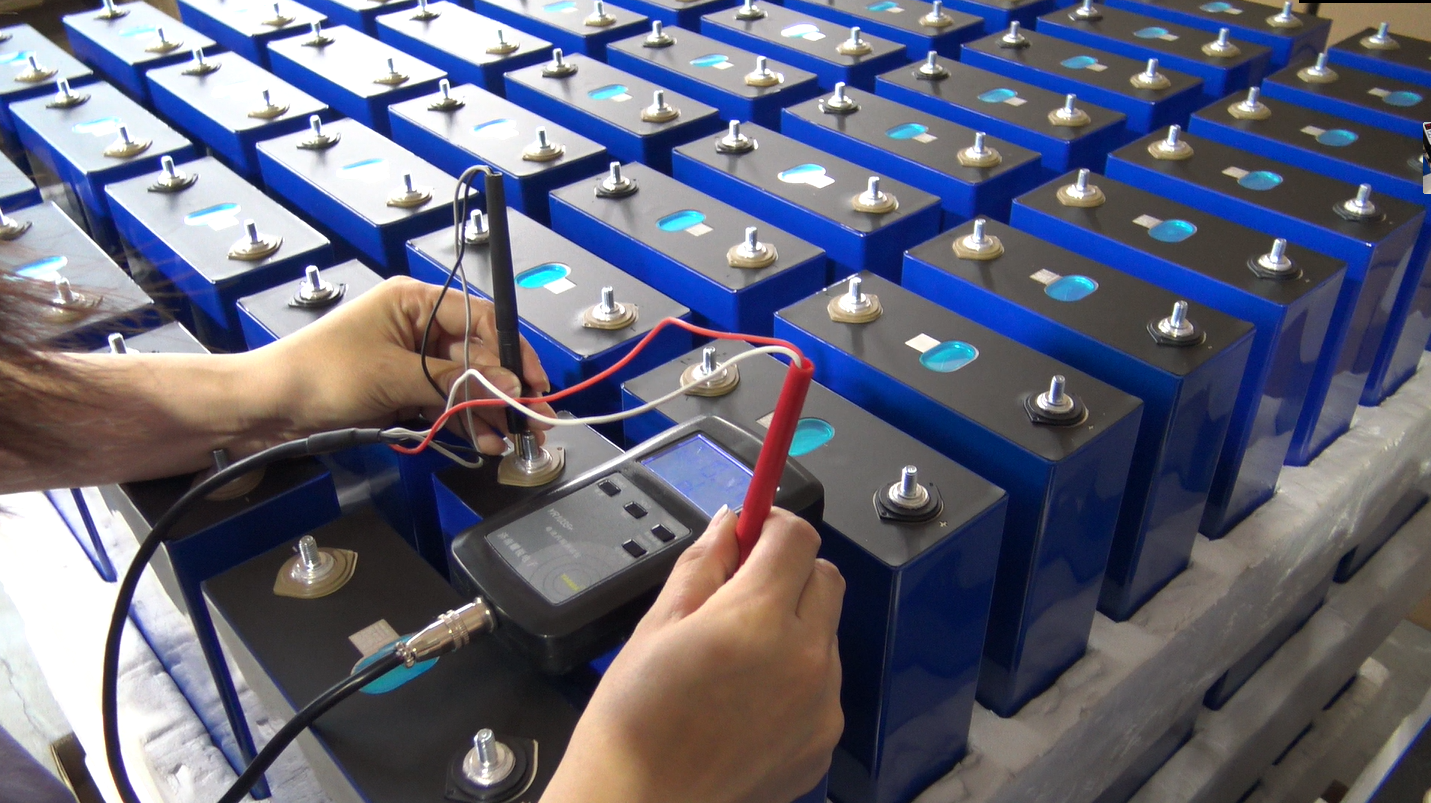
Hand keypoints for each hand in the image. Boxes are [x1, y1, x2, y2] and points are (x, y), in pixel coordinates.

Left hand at [256, 276, 554, 454]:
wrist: (265, 409)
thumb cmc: (320, 375)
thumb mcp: (393, 374)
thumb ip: (455, 380)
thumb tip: (508, 385)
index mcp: (414, 302)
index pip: (480, 320)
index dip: (512, 352)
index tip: (534, 384)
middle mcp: (417, 327)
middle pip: (477, 355)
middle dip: (505, 389)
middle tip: (534, 419)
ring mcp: (410, 361)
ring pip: (464, 384)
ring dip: (487, 412)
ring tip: (511, 439)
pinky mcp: (401, 391)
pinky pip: (444, 404)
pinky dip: (462, 423)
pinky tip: (483, 442)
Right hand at [541, 507, 844, 802]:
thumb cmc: (635, 725)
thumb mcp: (656, 625)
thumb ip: (703, 564)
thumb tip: (729, 524)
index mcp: (760, 618)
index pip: (797, 537)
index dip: (771, 526)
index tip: (750, 534)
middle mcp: (805, 657)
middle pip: (825, 578)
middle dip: (788, 571)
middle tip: (738, 593)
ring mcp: (822, 703)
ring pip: (826, 632)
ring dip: (794, 625)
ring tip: (735, 658)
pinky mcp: (824, 740)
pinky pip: (823, 684)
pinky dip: (795, 677)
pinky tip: (747, 699)